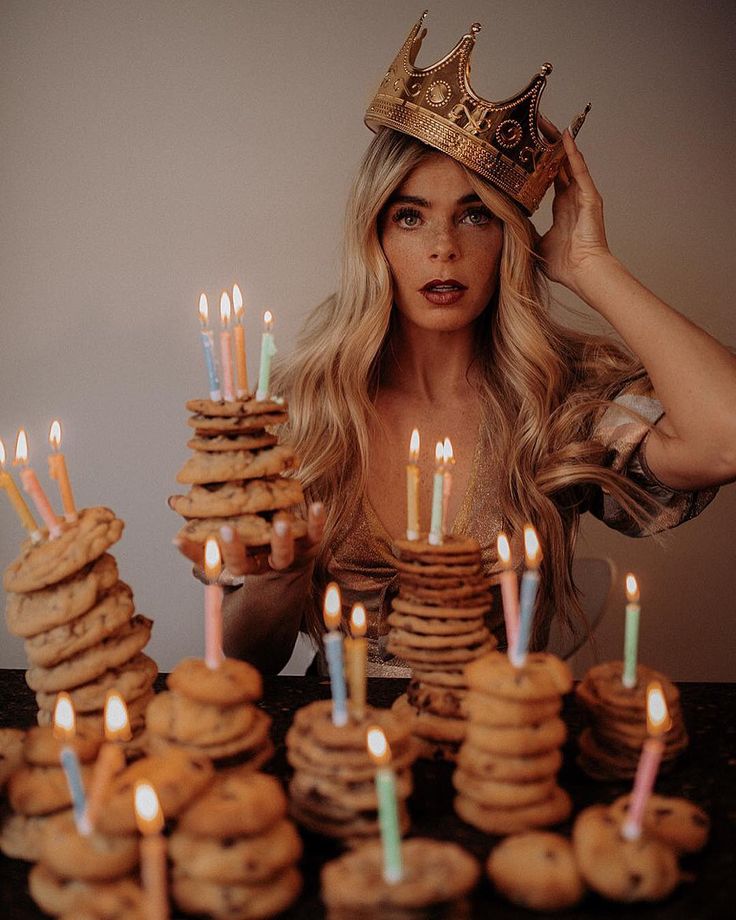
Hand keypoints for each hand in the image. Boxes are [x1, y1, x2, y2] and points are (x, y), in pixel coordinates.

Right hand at [174, 501, 325, 578]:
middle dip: (237, 548)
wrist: (294, 559)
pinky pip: (314, 534)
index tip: (192, 536)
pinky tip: (316, 505)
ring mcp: (288, 555)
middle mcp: (264, 563)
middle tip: (227, 530)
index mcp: (243, 564)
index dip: (211, 552)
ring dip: (280, 539)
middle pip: (246, 563)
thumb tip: (173, 516)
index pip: (223, 562)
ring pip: (284, 553)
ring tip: (278, 521)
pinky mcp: (309, 544)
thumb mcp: (228, 540)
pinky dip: (316, 521)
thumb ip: (203, 536)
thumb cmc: (253, 542)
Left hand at [536, 131, 611, 291]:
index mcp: (562, 208)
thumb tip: (506, 223)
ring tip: (546, 122)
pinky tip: (564, 136)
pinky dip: (572, 152)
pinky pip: (579, 169)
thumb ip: (524, 230)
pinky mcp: (589, 197)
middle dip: (547, 145)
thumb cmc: (564, 265)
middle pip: (559, 164)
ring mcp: (582, 196)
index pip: (550, 178)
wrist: (583, 273)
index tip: (528, 148)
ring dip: (558, 142)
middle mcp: (573, 198)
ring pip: (569, 161)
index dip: (540, 163)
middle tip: (535, 124)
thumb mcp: (536, 243)